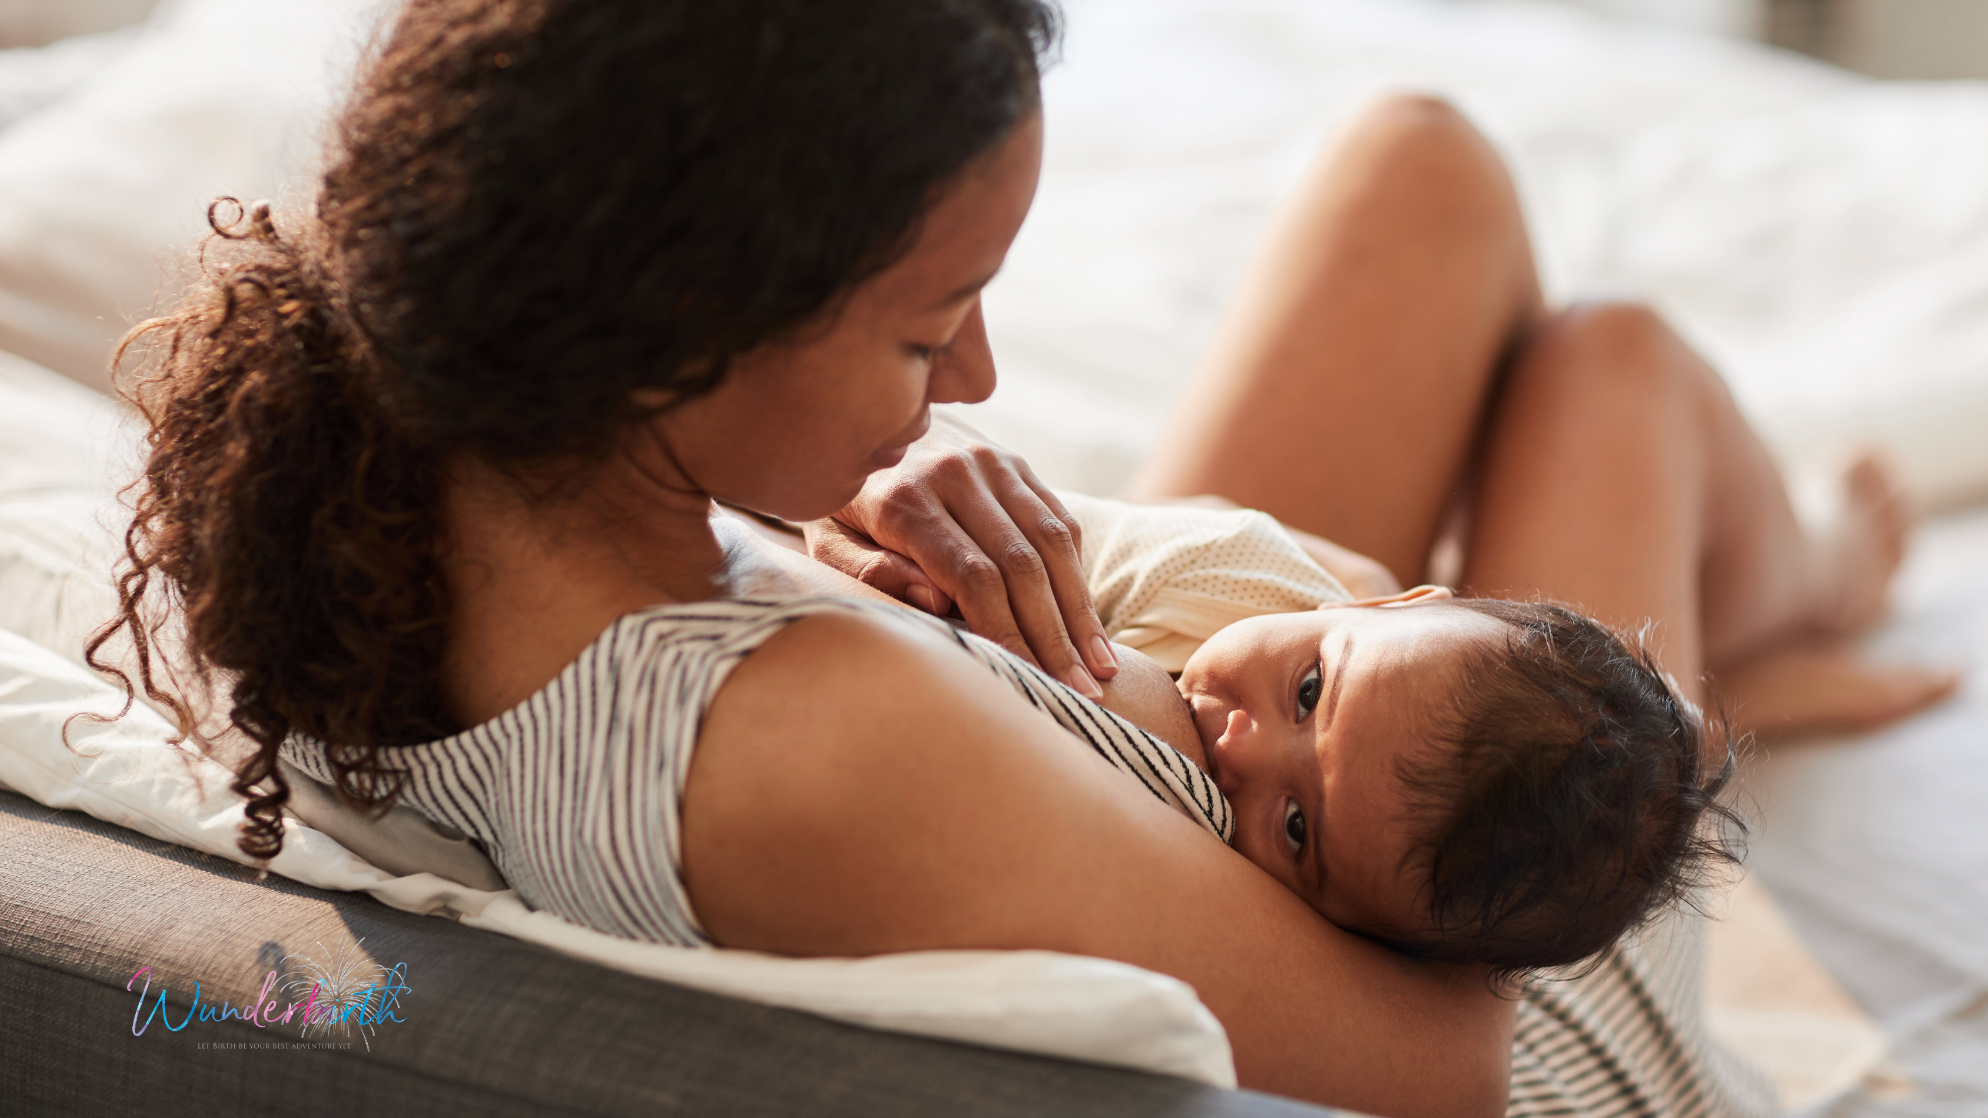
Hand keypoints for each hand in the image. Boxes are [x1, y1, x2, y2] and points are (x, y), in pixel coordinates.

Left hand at [804, 413, 1117, 696]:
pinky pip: (1058, 519)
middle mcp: (955, 472)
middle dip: (1055, 636)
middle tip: (1082, 692)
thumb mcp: (824, 538)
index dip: (1009, 633)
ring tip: (1101, 667)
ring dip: (1080, 610)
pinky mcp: (1015, 461)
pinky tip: (1088, 621)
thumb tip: (935, 601)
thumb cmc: (838, 503)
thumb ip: (865, 571)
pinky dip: (1077, 573)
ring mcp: (992, 462)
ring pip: (1052, 542)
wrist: (859, 419)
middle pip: (1022, 565)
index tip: (1033, 681)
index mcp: (904, 498)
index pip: (974, 577)